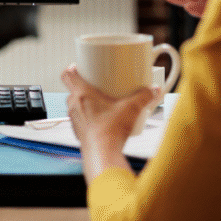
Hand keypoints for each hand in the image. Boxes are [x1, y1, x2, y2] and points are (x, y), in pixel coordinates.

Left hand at [62, 65, 158, 182]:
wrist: (102, 154)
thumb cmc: (110, 131)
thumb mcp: (131, 109)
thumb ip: (144, 97)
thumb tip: (153, 90)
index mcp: (82, 94)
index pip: (67, 75)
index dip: (72, 68)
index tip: (80, 66)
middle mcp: (74, 105)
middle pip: (71, 89)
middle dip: (82, 85)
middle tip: (96, 84)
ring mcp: (74, 119)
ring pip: (74, 105)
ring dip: (83, 102)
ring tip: (100, 102)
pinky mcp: (78, 132)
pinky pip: (79, 119)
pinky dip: (87, 117)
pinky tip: (100, 120)